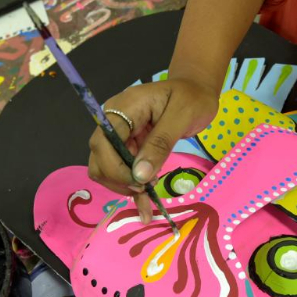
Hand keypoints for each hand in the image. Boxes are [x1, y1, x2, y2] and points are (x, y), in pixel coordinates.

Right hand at [88, 78, 218, 222]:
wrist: (196, 90)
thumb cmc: (192, 97)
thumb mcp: (182, 116)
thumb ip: (160, 144)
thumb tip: (139, 174)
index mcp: (123, 108)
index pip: (103, 142)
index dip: (115, 168)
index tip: (139, 183)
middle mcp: (113, 120)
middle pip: (99, 158)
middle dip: (118, 180)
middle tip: (146, 190)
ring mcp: (119, 134)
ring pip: (106, 168)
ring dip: (123, 186)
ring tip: (148, 198)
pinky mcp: (128, 145)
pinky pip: (122, 169)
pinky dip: (131, 187)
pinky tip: (145, 206)